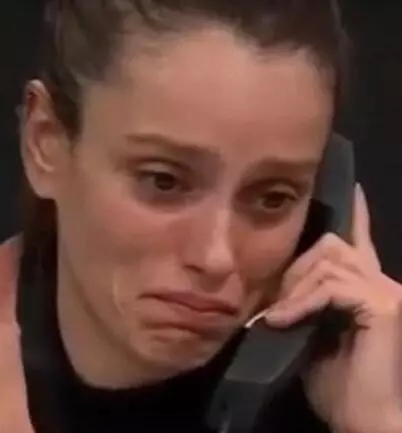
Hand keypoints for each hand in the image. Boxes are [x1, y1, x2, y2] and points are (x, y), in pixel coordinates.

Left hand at [263, 186, 401, 432]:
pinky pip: (331, 286)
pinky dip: (301, 302)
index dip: (353, 214)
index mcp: (365, 289)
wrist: (361, 418)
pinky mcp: (384, 306)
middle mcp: (381, 283)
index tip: (352, 187)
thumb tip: (275, 290)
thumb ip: (301, 304)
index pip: (357, 243)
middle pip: (329, 247)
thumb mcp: (308, 334)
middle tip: (274, 306)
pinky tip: (281, 322)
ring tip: (276, 319)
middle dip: (293, 271)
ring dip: (293, 289)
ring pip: (327, 262)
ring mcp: (387, 292)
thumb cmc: (336, 384)